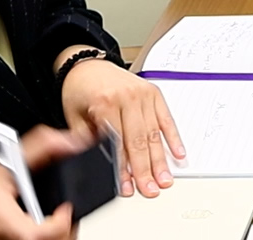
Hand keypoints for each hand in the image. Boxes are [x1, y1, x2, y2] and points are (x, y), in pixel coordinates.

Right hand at [0, 126, 83, 239]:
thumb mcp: (0, 167)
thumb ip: (38, 150)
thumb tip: (67, 141)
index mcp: (5, 221)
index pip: (41, 232)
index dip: (60, 222)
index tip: (65, 208)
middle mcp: (5, 239)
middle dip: (65, 228)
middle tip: (66, 214)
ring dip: (55, 234)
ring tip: (56, 221)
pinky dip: (40, 238)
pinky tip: (41, 228)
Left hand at [60, 56, 184, 197]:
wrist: (86, 64)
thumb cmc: (79, 90)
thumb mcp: (74, 117)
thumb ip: (86, 141)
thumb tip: (99, 166)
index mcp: (106, 103)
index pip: (118, 144)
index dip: (123, 169)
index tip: (128, 186)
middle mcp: (127, 97)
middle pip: (139, 140)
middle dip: (145, 169)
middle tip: (151, 188)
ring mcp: (143, 94)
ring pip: (154, 133)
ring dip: (161, 159)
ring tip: (164, 178)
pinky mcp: (154, 93)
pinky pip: (166, 118)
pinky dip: (173, 137)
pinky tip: (178, 153)